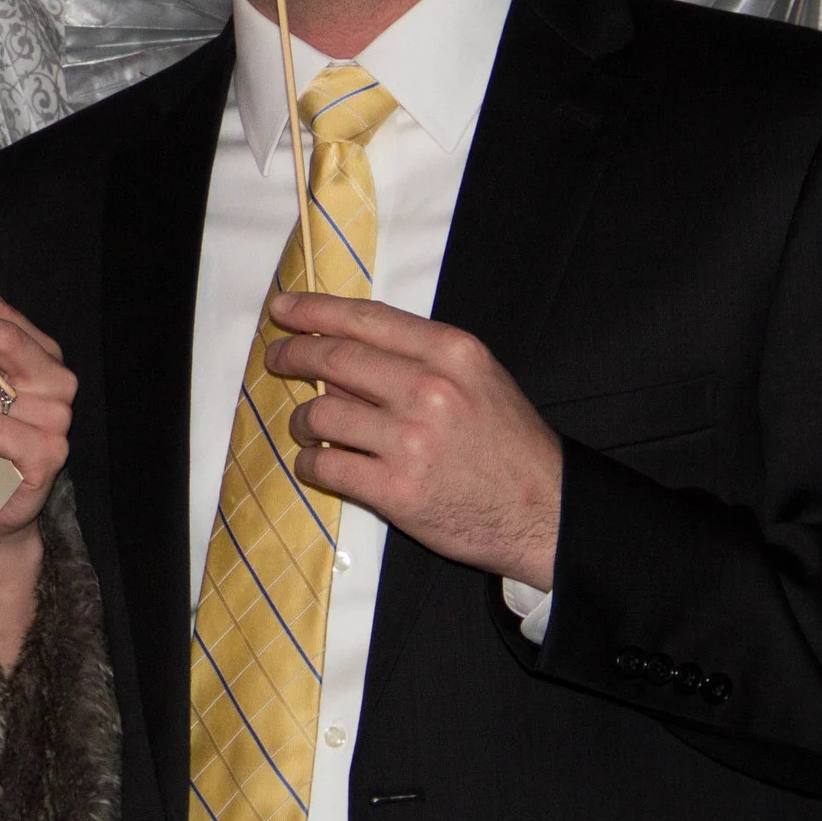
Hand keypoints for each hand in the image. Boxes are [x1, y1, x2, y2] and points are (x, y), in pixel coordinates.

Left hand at [265, 291, 562, 588]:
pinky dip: (310, 464)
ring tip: (307, 427)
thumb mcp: (477, 379)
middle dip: (293, 355)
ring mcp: (412, 442)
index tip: (283, 308)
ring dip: (302, 420)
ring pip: (321, 415)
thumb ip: (416, 357)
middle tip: (276, 358)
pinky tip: (316, 464)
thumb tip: (341, 347)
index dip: (315, 311)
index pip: (366, 319)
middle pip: (334, 361)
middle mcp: (431, 391)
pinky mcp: (396, 492)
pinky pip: (325, 467)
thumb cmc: (506, 443)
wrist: (545, 512)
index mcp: (453, 354)